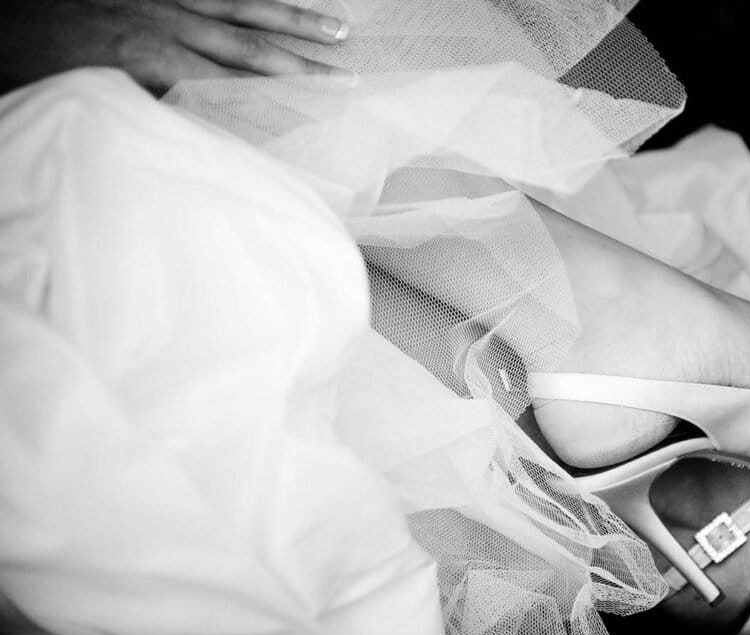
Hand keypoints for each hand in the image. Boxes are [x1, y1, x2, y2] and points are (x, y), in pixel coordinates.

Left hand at [0, 0, 354, 94]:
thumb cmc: (23, 58)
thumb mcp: (78, 100)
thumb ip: (136, 117)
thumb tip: (191, 138)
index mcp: (144, 59)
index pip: (227, 90)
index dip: (274, 108)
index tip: (316, 126)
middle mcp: (163, 22)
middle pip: (249, 49)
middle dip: (303, 66)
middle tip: (349, 79)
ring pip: (243, 9)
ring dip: (293, 23)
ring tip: (339, 30)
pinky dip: (252, 0)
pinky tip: (277, 8)